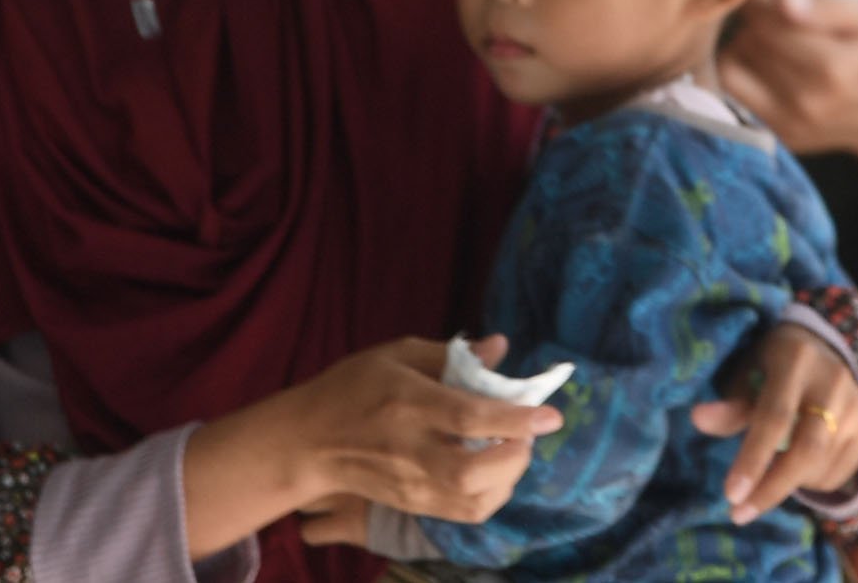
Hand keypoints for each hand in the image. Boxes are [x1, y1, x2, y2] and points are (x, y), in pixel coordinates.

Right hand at [179, 338, 553, 553]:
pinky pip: (463, 512)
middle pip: (472, 472)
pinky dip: (492, 495)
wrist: (307, 442)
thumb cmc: (354, 387)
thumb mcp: (398, 354)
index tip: (550, 415)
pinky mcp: (412, 504)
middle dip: (516, 456)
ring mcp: (410, 485)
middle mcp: (410, 450)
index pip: (468, 418)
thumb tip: (501, 346)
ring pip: (472, 501)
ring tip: (514, 449)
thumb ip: (452, 354)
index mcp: (408, 404)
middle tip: (528, 432)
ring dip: (509, 478)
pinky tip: (496, 469)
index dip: (514, 419)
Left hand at [693, 321, 857, 521]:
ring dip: (788, 484)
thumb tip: (698, 418)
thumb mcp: (747, 374)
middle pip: (808, 449)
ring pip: (821, 466)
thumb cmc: (771, 366)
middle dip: (772, 488)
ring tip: (768, 474)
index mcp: (796, 358)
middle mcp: (834, 379)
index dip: (753, 459)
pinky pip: (838, 474)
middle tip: (739, 514)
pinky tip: (797, 466)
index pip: (775, 417)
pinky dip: (811, 483)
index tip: (730, 496)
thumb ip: (731, 404)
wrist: (821, 349)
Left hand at [723, 0, 857, 184]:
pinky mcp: (776, 135)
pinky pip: (732, 95)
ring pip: (732, 68)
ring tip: (764, 37)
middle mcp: (808, 103)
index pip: (772, 24)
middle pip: (751, 44)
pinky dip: (738, 72)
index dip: (759, 2)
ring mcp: (788, 125)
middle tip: (768, 13)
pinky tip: (760, 62)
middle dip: (754, 21)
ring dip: (742, 45)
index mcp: (835, 69)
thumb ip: (828, 5)